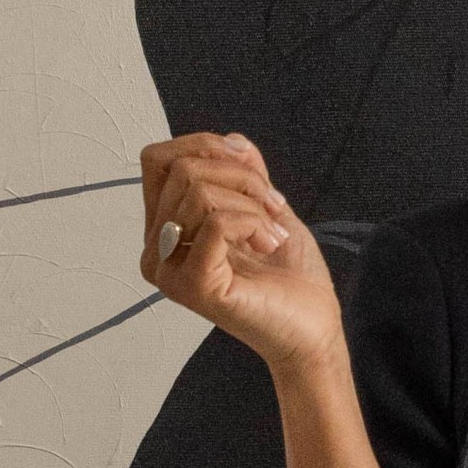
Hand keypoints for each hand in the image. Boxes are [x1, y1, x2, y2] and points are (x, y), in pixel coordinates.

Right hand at [138, 130, 345, 376]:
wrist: (313, 328)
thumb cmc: (289, 278)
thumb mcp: (266, 206)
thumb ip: (244, 172)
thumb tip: (231, 140)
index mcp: (163, 228)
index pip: (158, 159)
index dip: (204, 146)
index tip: (250, 167)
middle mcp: (155, 251)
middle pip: (181, 169)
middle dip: (241, 177)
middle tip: (272, 209)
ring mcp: (169, 272)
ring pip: (197, 192)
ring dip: (251, 203)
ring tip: (270, 234)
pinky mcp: (193, 287)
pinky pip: (216, 222)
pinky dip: (253, 223)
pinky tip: (267, 245)